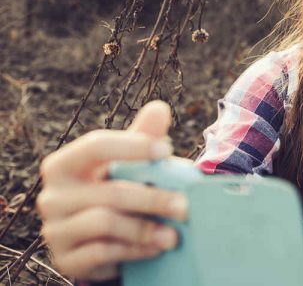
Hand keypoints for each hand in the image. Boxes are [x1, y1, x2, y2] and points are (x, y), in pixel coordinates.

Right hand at [37, 101, 188, 280]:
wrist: (100, 240)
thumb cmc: (116, 188)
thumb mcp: (129, 163)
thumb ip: (143, 136)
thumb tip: (160, 108)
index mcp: (63, 164)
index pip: (95, 145)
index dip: (133, 146)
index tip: (167, 150)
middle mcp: (51, 196)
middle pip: (110, 191)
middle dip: (153, 198)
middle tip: (186, 206)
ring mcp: (55, 230)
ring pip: (105, 222)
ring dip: (146, 228)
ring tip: (175, 235)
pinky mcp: (65, 259)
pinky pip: (102, 253)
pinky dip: (134, 250)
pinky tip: (156, 248)